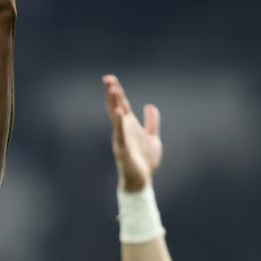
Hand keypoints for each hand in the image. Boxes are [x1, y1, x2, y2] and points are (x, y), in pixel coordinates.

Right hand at [103, 74, 161, 191]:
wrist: (142, 181)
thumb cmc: (145, 162)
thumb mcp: (153, 138)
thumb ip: (152, 123)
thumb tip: (150, 106)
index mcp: (129, 126)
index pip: (121, 105)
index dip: (116, 92)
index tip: (110, 79)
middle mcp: (123, 130)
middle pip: (115, 107)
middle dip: (112, 94)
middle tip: (107, 79)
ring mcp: (121, 139)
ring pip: (116, 118)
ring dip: (114, 103)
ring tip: (112, 90)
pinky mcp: (123, 150)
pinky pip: (120, 134)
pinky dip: (119, 124)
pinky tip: (118, 113)